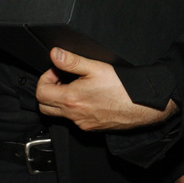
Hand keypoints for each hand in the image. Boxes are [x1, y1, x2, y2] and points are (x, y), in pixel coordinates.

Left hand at [35, 47, 177, 131]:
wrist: (143, 105)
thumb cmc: (123, 88)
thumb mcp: (95, 67)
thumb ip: (71, 61)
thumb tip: (54, 54)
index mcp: (71, 99)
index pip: (40, 93)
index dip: (45, 78)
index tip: (57, 71)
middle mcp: (74, 116)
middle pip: (44, 107)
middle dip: (48, 91)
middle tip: (62, 79)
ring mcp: (82, 124)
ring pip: (59, 114)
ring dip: (61, 100)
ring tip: (77, 86)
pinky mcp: (92, 128)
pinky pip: (75, 120)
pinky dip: (75, 109)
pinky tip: (89, 97)